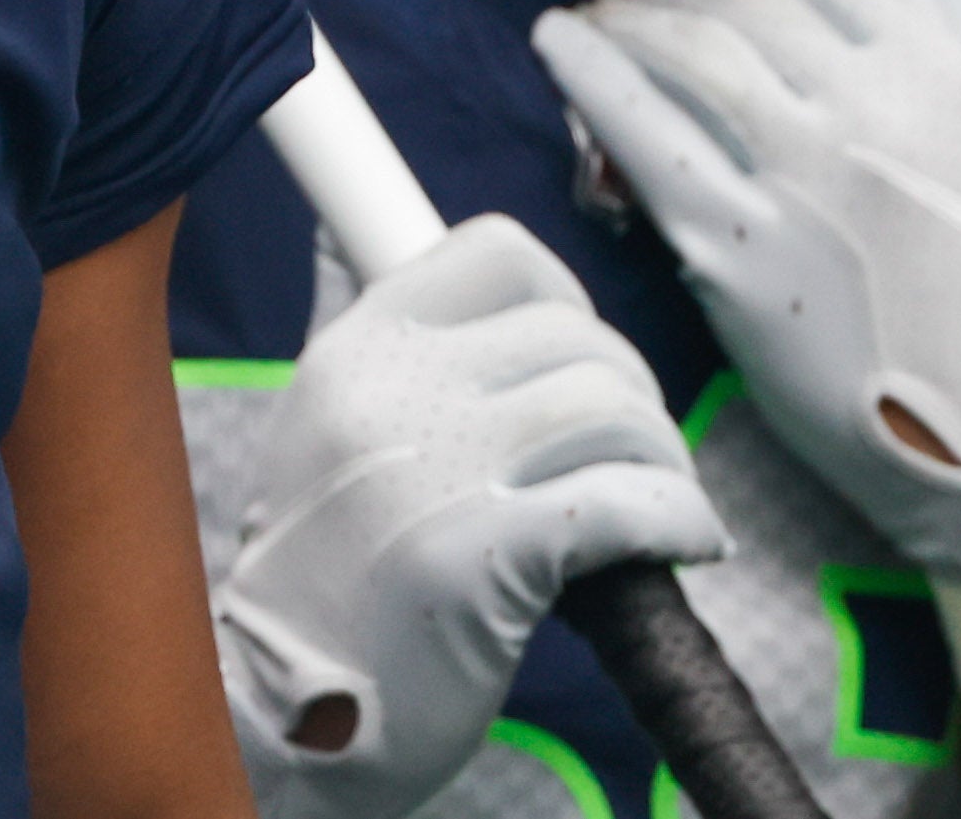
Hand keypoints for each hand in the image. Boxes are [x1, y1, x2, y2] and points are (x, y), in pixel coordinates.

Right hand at [214, 213, 729, 813]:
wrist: (276, 710)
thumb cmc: (323, 583)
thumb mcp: (327, 436)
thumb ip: (400, 371)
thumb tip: (516, 322)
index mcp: (356, 346)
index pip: (497, 251)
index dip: (564, 298)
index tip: (581, 360)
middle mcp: (393, 388)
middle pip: (577, 337)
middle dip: (631, 396)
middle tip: (634, 455)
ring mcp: (439, 467)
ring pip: (616, 411)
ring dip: (664, 459)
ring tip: (664, 502)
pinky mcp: (487, 554)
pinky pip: (632, 501)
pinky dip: (681, 517)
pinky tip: (684, 541)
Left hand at [530, 0, 960, 591]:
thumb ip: (923, 21)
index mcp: (933, 75)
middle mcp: (868, 111)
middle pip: (736, 3)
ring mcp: (804, 180)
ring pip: (690, 55)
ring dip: (625, 15)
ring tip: (593, 8)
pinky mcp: (746, 254)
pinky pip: (652, 144)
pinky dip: (596, 79)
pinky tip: (560, 46)